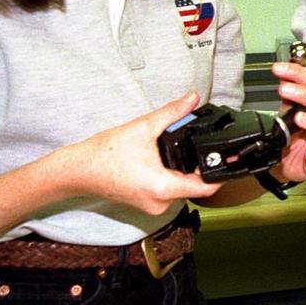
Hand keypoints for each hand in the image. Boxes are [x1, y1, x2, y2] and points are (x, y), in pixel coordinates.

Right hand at [55, 92, 223, 215]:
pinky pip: (167, 190)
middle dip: (195, 164)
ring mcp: (152, 205)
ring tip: (165, 151)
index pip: (206, 187)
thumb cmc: (103, 154)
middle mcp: (160, 202)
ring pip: (180, 187)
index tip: (228, 162)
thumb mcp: (143, 127)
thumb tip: (192, 99)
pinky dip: (168, 175)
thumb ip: (172, 113)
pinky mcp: (146, 202)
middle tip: (190, 144)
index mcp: (163, 187)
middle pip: (193, 184)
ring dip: (179, 169)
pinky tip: (157, 161)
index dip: (220, 174)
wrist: (78, 170)